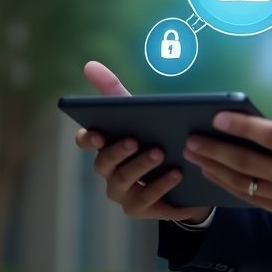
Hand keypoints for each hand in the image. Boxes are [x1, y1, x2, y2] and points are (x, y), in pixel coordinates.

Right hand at [75, 61, 210, 224]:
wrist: (185, 175)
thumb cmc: (154, 136)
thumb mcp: (139, 113)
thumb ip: (114, 91)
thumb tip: (89, 63)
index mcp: (106, 145)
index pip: (86, 142)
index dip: (88, 138)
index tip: (98, 133)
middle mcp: (109, 171)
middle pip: (103, 163)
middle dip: (118, 152)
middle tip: (135, 141)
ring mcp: (123, 192)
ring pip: (124, 181)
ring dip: (141, 168)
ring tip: (161, 153)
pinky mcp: (141, 208)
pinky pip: (147, 199)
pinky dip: (160, 186)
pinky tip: (176, 173)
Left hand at [183, 58, 271, 235]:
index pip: (268, 136)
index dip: (240, 126)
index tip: (217, 117)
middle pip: (246, 164)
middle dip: (215, 151)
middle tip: (191, 140)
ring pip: (244, 185)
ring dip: (217, 171)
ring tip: (195, 158)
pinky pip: (254, 200)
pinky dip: (232, 189)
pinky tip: (218, 178)